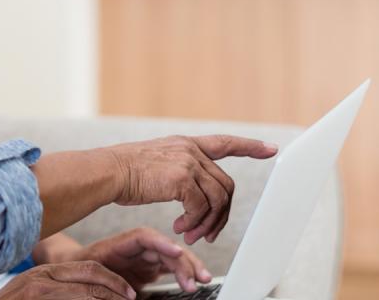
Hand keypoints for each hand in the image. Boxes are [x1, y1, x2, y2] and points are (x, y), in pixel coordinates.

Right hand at [0, 261, 135, 299]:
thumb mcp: (35, 291)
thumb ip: (59, 288)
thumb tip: (91, 294)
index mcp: (46, 272)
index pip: (89, 267)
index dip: (113, 279)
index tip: (129, 293)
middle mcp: (42, 277)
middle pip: (91, 276)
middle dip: (116, 289)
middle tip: (131, 299)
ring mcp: (38, 290)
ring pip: (84, 293)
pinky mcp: (36, 298)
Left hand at [70, 228, 210, 291]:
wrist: (74, 275)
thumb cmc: (79, 271)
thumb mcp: (90, 274)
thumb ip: (109, 283)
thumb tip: (130, 294)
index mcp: (120, 244)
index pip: (145, 238)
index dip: (162, 243)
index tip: (177, 251)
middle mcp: (136, 249)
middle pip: (164, 248)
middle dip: (183, 260)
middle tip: (196, 279)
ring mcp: (144, 259)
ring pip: (172, 258)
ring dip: (188, 267)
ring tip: (203, 280)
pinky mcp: (149, 270)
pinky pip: (170, 269)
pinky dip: (183, 274)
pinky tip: (195, 281)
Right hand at [107, 135, 276, 243]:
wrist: (107, 172)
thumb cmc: (124, 174)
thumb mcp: (156, 163)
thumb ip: (178, 171)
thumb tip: (192, 196)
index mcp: (185, 144)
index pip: (224, 142)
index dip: (249, 146)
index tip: (270, 149)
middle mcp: (190, 150)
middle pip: (225, 185)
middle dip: (221, 214)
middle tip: (207, 234)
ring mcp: (188, 162)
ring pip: (217, 199)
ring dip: (207, 223)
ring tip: (191, 235)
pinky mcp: (181, 178)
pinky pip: (201, 207)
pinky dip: (194, 222)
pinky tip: (180, 228)